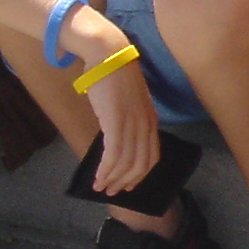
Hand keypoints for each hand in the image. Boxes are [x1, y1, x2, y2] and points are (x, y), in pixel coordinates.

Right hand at [81, 49, 161, 197]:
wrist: (107, 56)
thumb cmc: (113, 77)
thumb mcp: (127, 102)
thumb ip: (127, 121)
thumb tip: (117, 139)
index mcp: (150, 121)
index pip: (152, 157)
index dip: (140, 175)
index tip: (128, 185)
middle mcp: (145, 126)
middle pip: (140, 165)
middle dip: (125, 182)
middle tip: (112, 192)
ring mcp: (132, 125)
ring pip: (125, 163)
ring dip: (112, 179)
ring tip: (100, 187)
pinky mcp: (116, 123)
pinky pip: (113, 155)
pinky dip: (105, 170)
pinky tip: (97, 178)